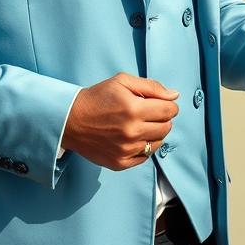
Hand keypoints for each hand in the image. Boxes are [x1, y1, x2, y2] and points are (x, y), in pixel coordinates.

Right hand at [61, 73, 178, 170]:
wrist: (70, 120)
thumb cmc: (97, 98)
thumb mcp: (123, 81)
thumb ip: (152, 87)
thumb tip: (174, 96)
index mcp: (134, 109)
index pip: (170, 110)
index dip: (169, 105)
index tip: (161, 104)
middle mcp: (132, 132)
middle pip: (167, 127)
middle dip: (163, 118)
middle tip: (150, 113)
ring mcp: (126, 150)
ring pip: (158, 143)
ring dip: (154, 133)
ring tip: (140, 125)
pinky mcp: (119, 162)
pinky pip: (145, 157)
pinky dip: (144, 147)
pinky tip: (133, 138)